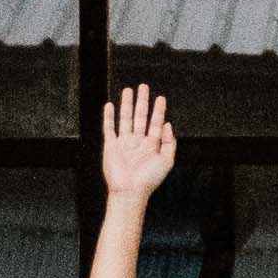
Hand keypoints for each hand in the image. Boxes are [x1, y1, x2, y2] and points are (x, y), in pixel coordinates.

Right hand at [98, 83, 176, 202]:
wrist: (130, 190)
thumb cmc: (149, 179)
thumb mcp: (167, 161)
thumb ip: (169, 143)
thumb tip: (167, 124)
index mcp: (151, 145)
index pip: (156, 123)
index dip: (159, 110)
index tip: (161, 98)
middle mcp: (138, 142)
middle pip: (140, 117)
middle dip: (142, 102)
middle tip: (144, 86)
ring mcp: (124, 143)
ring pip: (125, 119)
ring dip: (127, 104)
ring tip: (128, 90)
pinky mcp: (111, 146)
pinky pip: (109, 128)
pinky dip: (109, 117)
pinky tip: (110, 105)